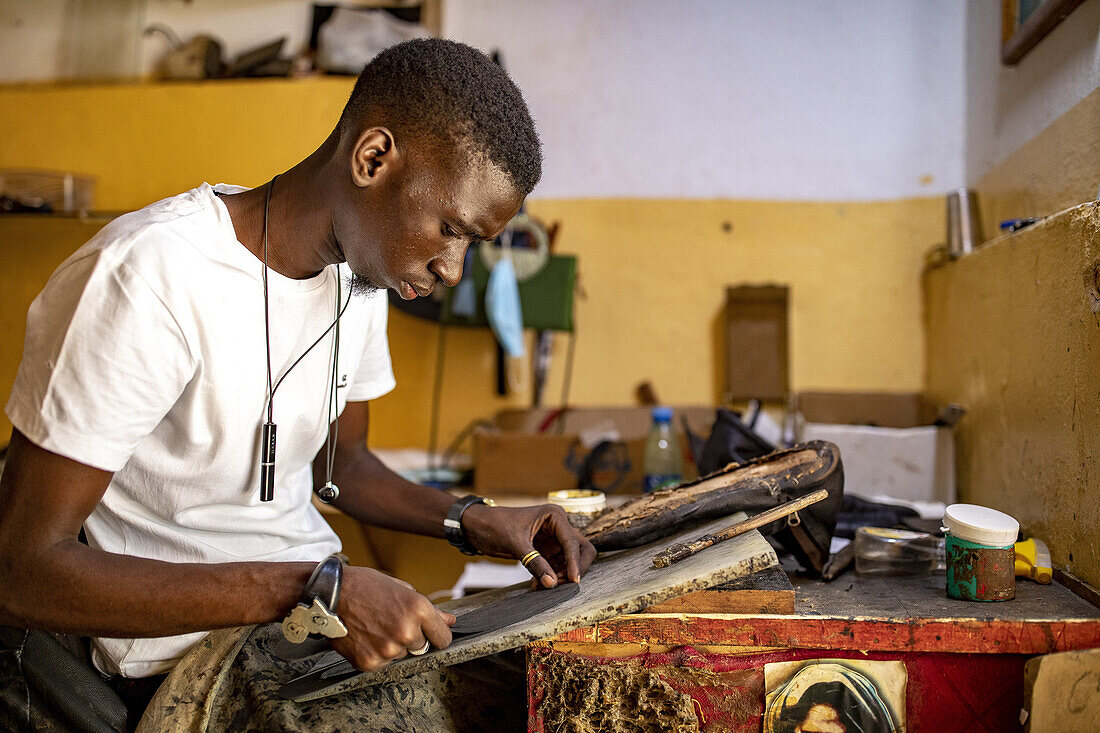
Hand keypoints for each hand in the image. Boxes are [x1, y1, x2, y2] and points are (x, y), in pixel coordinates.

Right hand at [329, 566, 454, 670]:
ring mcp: (388, 650)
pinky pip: (382, 664)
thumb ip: (429, 610)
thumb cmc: (366, 586)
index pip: (444, 639)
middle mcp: (406, 632)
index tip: (430, 634)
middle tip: (390, 622)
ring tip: (375, 626)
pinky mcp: (370, 662)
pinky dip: (375, 653)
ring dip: (392, 646)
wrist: (330, 593)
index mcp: (418, 610)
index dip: (437, 635)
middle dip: (411, 637)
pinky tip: (365, 637)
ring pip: (401, 655)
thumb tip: (449, 621)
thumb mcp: (402, 590)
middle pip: (421, 647)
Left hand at [461, 504, 596, 587]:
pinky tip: (537, 584)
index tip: (573, 581)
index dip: (574, 562)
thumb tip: (552, 583)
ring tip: (542, 586)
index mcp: (554, 516)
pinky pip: (556, 566)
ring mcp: (552, 539)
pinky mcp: (545, 550)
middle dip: (575, 567)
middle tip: (562, 583)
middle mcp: (558, 526)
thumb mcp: (515, 544)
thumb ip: (535, 563)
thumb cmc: (494, 525)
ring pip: (569, 561)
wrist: (477, 526)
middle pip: (581, 549)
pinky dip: (550, 576)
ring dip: (561, 575)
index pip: (572, 542)